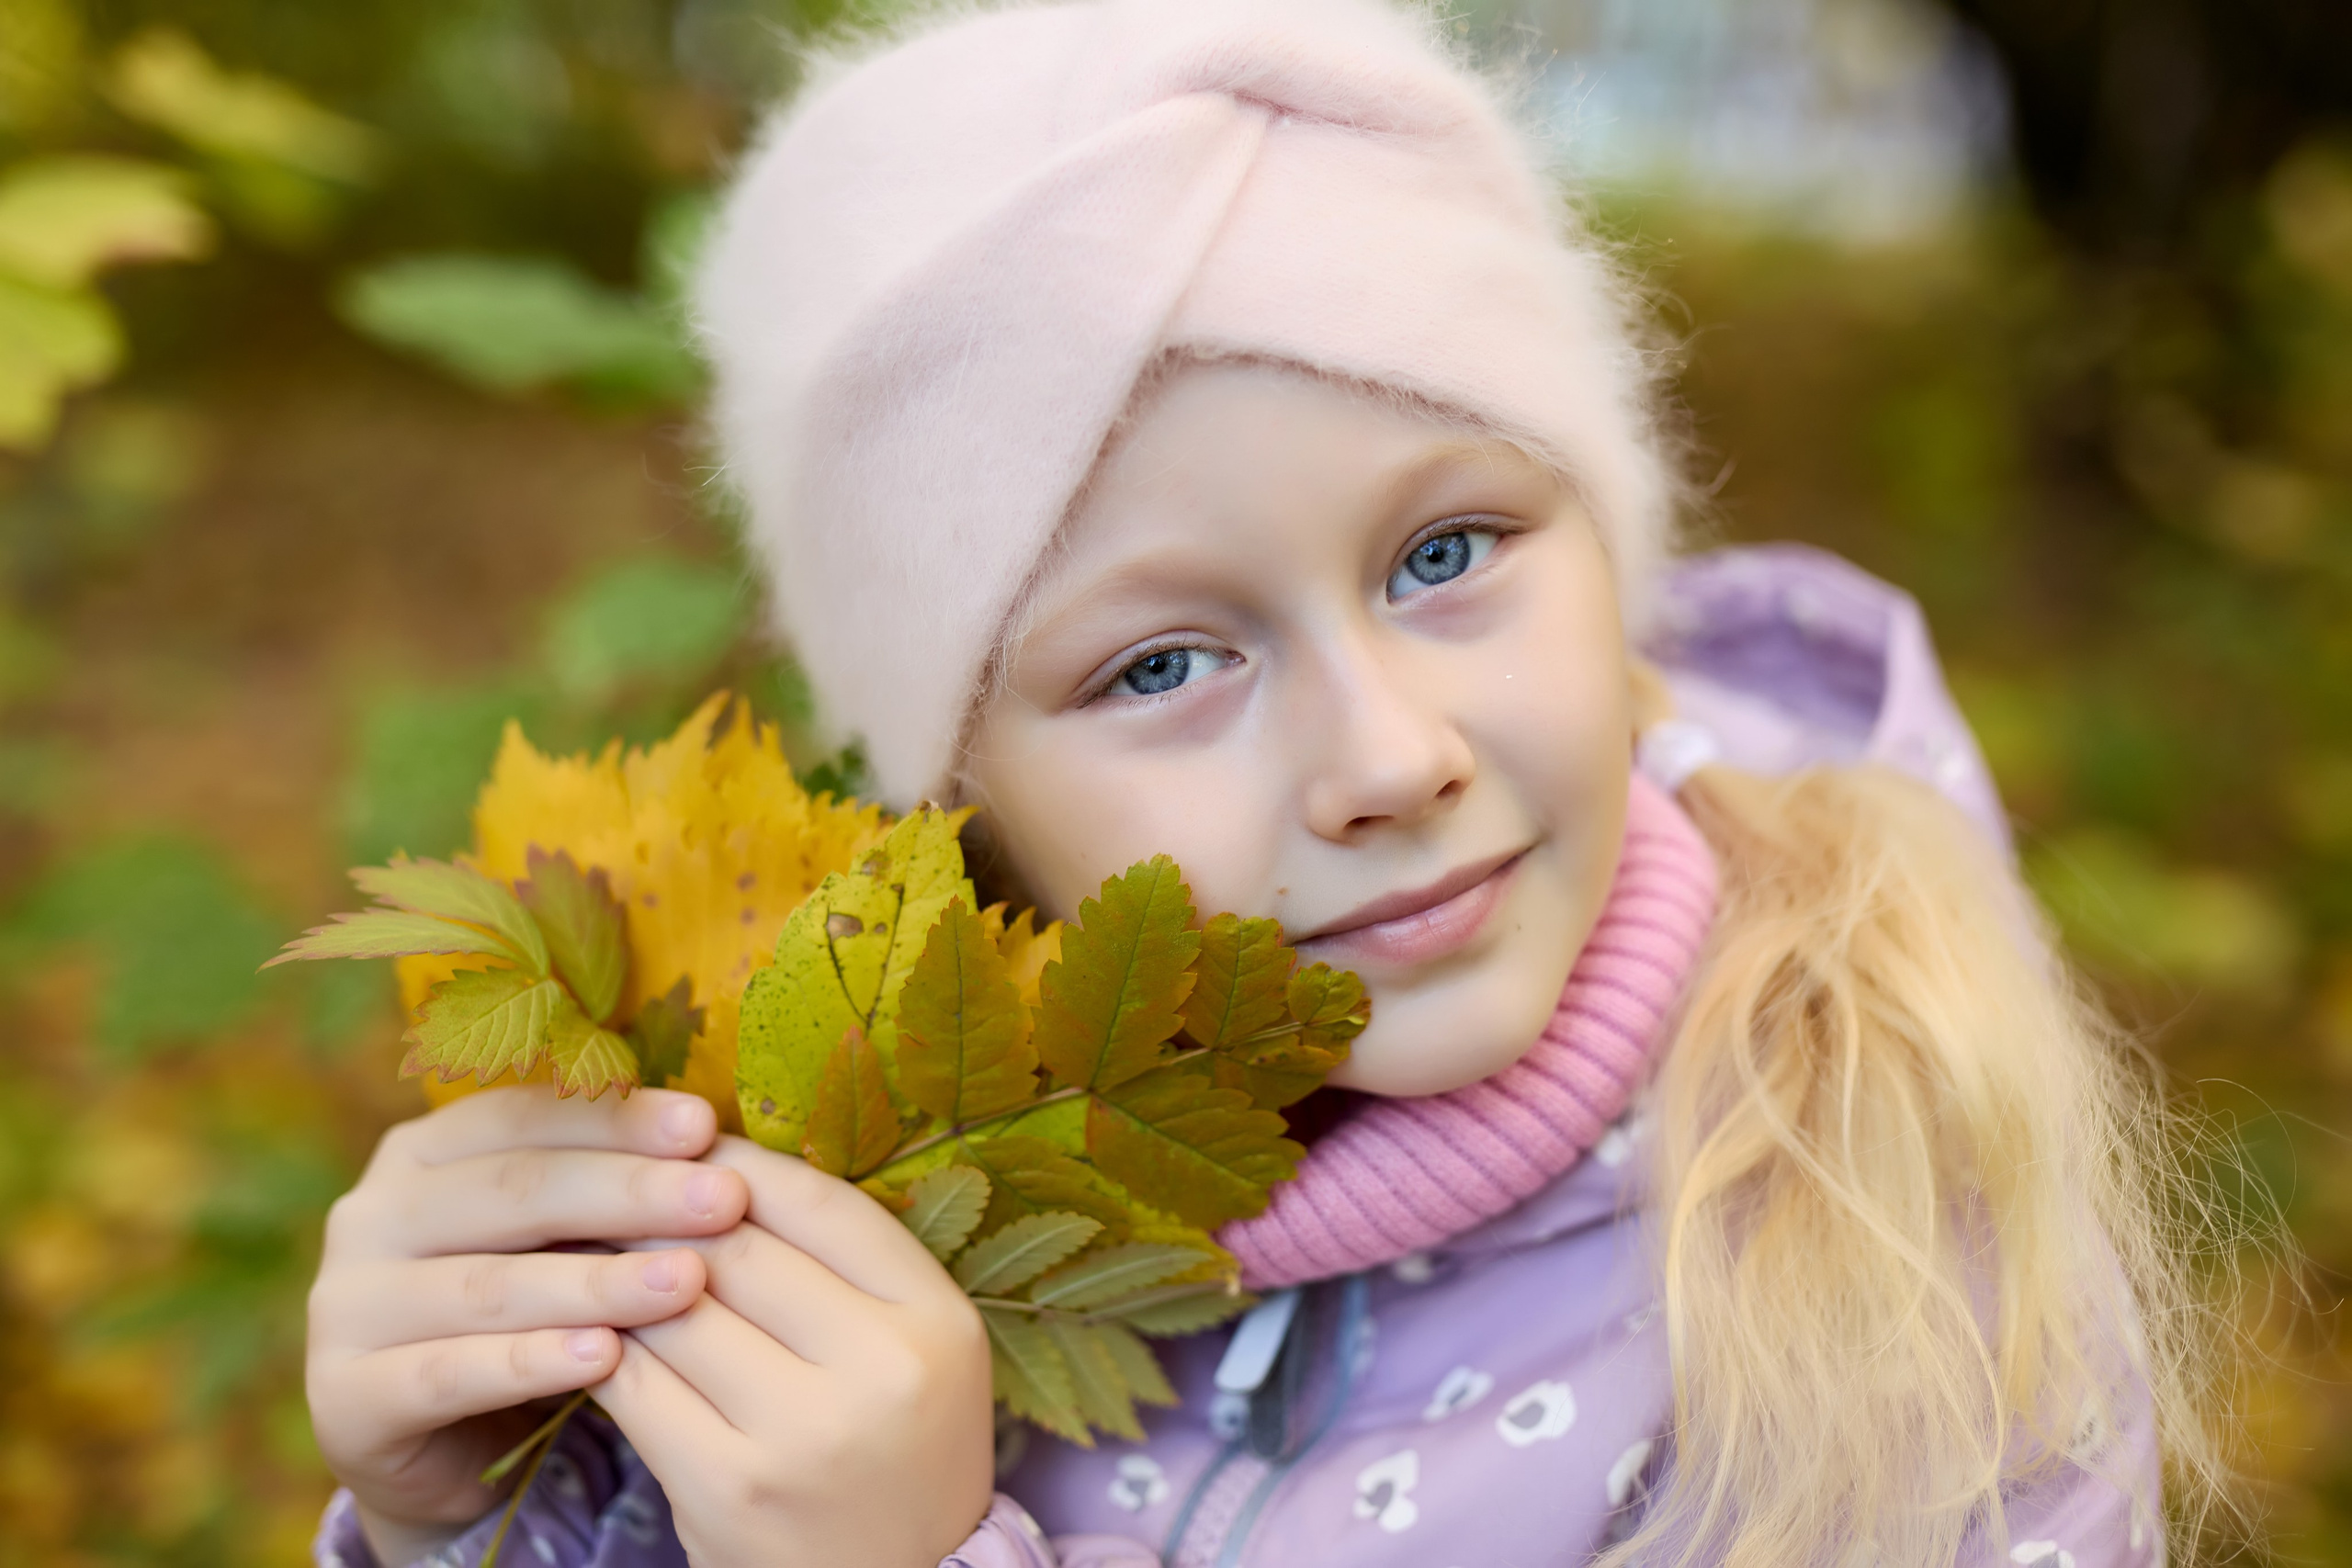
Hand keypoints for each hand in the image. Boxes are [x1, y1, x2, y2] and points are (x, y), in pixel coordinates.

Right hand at [306, 1086, 749, 1565]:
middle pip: (513, 1191)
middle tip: (722, 1200)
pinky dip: (530, 1364)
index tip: (707, 1125)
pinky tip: (605, 1359)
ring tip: (686, 1283)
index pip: (524, 1116)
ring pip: (489, 1285)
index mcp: (421, 1151)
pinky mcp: (346, 1395)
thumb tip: (712, 1133)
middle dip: (629, 1192)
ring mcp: (347, 1306)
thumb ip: (609, 1186)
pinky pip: (451, 1373)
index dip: (617, 1118)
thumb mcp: (562, 1238)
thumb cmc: (528, 1313)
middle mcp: (370, 1215)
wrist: (445, 1447)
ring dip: (596, 1283)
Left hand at [596, 1137, 996, 1567]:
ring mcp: (802, 1433)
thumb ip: (842, 1266)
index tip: (691, 1144)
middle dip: (668, 1212)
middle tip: (619, 1192)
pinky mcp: (727, 1488)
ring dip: (622, 1275)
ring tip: (594, 1253)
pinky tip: (590, 1332)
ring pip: (676, 1310)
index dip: (744, 1162)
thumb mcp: (916, 1347)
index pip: (823, 1203)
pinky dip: (603, 1348)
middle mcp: (882, 1368)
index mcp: (937, 1317)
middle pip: (740, 1248)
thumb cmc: (900, 1451)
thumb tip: (716, 1163)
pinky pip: (635, 1385)